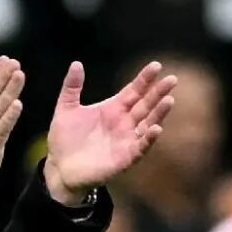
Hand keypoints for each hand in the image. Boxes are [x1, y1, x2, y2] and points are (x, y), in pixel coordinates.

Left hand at [44, 61, 175, 205]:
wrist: (59, 168)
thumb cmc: (64, 139)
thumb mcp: (66, 109)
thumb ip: (72, 87)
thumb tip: (76, 63)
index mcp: (113, 109)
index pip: (133, 90)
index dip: (145, 79)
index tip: (156, 65)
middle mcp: (124, 123)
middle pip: (145, 104)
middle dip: (158, 92)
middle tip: (172, 79)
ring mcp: (126, 140)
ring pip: (147, 124)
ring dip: (159, 113)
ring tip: (169, 100)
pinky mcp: (124, 158)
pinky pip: (140, 147)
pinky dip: (148, 139)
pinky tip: (156, 128)